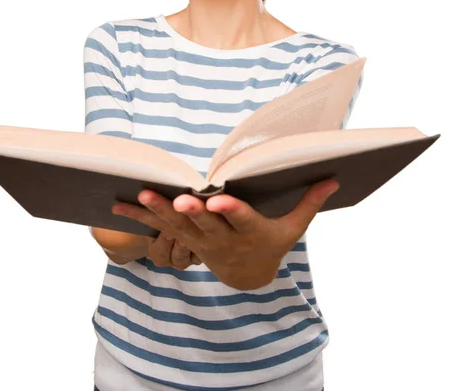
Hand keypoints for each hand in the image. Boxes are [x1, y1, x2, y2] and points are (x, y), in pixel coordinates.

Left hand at [111, 178, 339, 289]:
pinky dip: (140, 219)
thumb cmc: (273, 244)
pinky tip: (119, 205)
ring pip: (176, 228)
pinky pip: (160, 231)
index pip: (241, 220)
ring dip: (156, 214)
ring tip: (137, 195)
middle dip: (188, 213)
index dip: (231, 211)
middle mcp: (224, 240)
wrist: (249, 276)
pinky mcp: (186, 243)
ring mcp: (201, 243)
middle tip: (175, 199)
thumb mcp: (294, 228)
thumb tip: (334, 178)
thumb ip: (310, 203)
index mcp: (251, 232)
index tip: (218, 200)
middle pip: (204, 225)